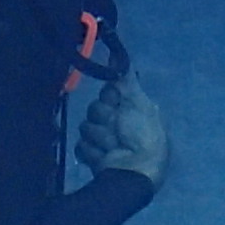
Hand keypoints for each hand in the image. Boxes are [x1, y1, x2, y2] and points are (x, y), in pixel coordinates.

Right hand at [77, 76, 167, 190]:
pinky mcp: (91, 155)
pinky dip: (92, 152)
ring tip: (114, 147)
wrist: (134, 171)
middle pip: (95, 108)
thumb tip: (117, 53)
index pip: (107, 91)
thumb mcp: (139, 102)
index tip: (118, 103)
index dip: (111, 97)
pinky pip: (81, 145)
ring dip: (101, 137)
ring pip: (86, 127)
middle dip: (105, 119)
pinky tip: (105, 157)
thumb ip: (127, 79)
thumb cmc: (143, 134)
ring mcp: (102, 139)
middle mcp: (115, 122)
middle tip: (118, 129)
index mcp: (129, 108)